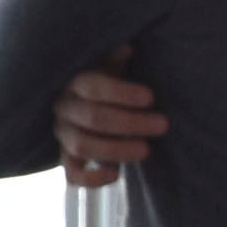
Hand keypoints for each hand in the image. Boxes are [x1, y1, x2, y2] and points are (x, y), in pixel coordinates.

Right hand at [55, 55, 164, 186]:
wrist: (88, 103)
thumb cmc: (107, 81)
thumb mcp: (110, 65)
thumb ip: (115, 58)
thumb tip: (127, 48)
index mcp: (73, 83)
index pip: (92, 87)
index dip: (121, 93)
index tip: (151, 98)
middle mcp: (64, 109)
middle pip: (93, 118)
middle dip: (130, 122)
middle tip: (162, 124)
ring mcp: (64, 136)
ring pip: (82, 146)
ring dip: (116, 150)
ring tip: (147, 150)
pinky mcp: (67, 159)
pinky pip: (72, 175)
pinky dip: (91, 179)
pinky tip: (116, 174)